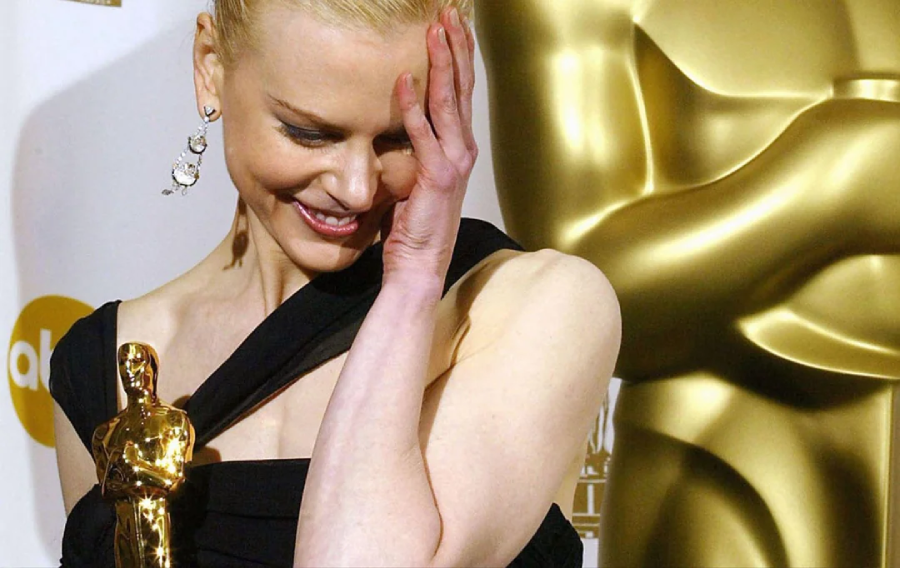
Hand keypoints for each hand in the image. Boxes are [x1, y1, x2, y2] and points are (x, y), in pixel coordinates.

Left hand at [382, 9, 477, 286]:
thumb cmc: (416, 225)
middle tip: (449, 13)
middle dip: (456, 48)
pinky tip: (403, 79)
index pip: (461, 94)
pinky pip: (421, 133)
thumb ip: (417, 148)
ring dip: (441, 63)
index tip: (452, 26)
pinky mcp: (436, 176)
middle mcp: (462, 150)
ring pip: (449, 102)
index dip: (459, 58)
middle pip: (462, 88)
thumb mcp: (417, 177)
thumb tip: (404, 122)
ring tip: (435, 30)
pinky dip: (411, 106)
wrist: (419, 264)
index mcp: (459, 148)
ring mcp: (453, 163)